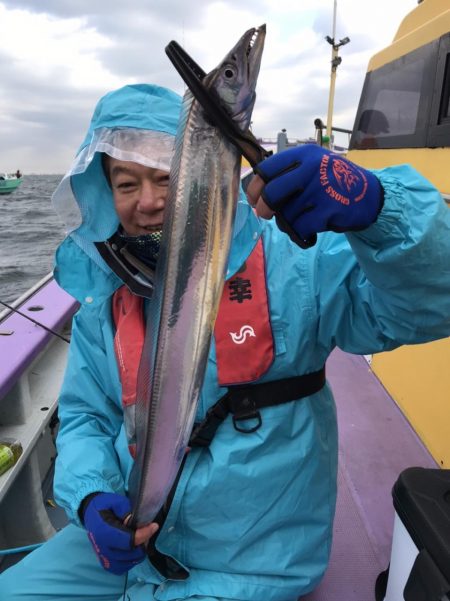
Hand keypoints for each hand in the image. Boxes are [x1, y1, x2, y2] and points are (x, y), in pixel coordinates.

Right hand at [82, 492, 157, 574]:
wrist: (91, 513)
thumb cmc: (104, 505)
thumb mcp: (115, 501)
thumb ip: (126, 510)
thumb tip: (135, 522)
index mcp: (104, 532)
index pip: (128, 540)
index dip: (144, 534)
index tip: (154, 526)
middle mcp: (103, 549)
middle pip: (131, 553)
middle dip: (142, 542)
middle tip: (146, 530)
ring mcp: (104, 558)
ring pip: (129, 562)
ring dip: (138, 551)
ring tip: (140, 538)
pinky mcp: (106, 563)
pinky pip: (122, 568)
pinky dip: (130, 560)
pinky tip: (132, 549)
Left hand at [247, 144, 383, 247]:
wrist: (369, 196)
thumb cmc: (332, 183)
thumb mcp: (312, 168)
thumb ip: (287, 176)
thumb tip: (256, 195)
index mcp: (303, 156)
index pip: (266, 170)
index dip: (254, 187)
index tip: (253, 198)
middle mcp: (310, 169)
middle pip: (272, 193)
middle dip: (264, 208)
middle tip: (265, 214)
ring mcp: (320, 189)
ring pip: (286, 214)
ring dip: (289, 222)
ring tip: (302, 219)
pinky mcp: (328, 209)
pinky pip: (300, 227)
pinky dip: (301, 233)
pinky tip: (310, 229)